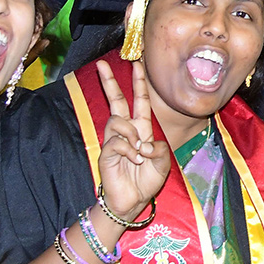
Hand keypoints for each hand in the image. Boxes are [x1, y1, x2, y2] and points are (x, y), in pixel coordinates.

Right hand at [96, 60, 169, 221]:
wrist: (132, 200)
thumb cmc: (147, 180)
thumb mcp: (162, 163)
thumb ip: (159, 149)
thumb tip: (145, 143)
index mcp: (142, 128)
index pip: (139, 100)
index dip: (138, 82)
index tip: (136, 62)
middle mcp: (127, 130)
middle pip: (117, 101)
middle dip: (109, 82)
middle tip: (101, 65)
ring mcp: (115, 140)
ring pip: (117, 121)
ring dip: (131, 134)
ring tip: (139, 153)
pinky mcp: (106, 152)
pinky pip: (115, 142)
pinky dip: (128, 149)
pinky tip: (134, 160)